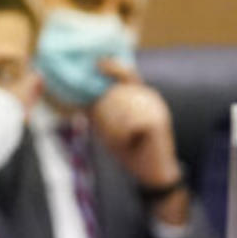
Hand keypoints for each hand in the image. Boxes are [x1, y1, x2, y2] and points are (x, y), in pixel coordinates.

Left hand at [90, 60, 186, 219]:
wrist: (152, 173)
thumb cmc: (130, 148)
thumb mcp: (109, 126)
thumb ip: (99, 109)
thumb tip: (79, 95)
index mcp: (139, 95)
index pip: (126, 73)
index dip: (112, 67)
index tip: (98, 64)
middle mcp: (149, 96)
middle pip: (115, 94)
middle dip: (105, 118)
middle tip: (115, 137)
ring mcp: (155, 106)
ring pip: (119, 108)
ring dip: (113, 130)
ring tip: (124, 142)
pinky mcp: (157, 120)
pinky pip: (127, 123)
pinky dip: (122, 137)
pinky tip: (132, 145)